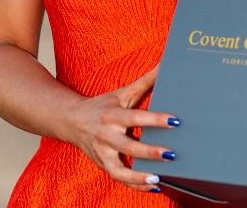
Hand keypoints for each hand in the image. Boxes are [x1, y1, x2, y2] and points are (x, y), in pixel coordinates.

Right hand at [65, 64, 180, 192]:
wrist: (71, 121)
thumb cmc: (102, 105)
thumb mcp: (122, 93)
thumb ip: (145, 81)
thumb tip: (165, 63)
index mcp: (113, 115)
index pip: (136, 117)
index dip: (155, 120)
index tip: (175, 121)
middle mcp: (106, 136)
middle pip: (128, 147)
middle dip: (149, 152)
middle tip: (171, 154)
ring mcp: (103, 153)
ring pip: (120, 170)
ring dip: (138, 177)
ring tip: (159, 178)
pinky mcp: (103, 165)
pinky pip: (119, 178)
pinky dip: (135, 185)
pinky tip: (153, 185)